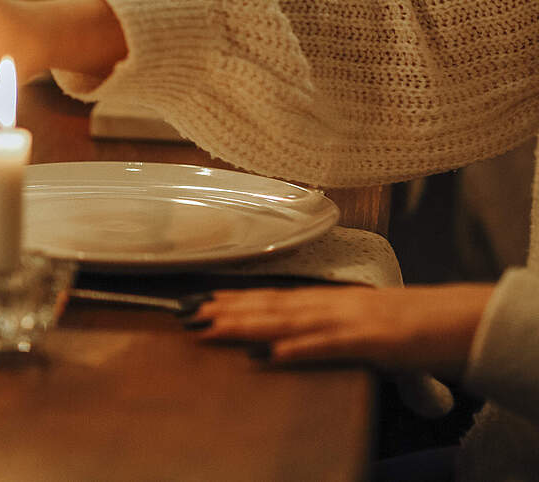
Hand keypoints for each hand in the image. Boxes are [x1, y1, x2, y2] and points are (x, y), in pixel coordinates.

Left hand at [191, 284, 494, 377]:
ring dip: (249, 324)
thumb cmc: (411, 324)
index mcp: (329, 301)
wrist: (461, 318)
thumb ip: (322, 329)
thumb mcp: (358, 323)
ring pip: (289, 321)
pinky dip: (300, 349)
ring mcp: (349, 321)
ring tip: (214, 326)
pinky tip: (273, 353)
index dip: (234, 299)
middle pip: (271, 306)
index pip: (272, 298)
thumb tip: (282, 342)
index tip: (200, 301)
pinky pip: (330, 347)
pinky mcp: (371, 342)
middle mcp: (332, 305)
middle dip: (228, 311)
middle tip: (189, 313)